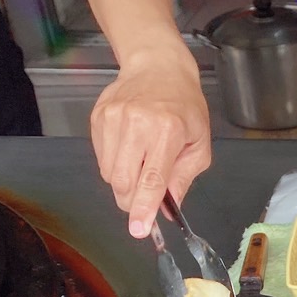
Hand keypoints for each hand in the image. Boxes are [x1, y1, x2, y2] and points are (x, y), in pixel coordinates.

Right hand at [90, 48, 212, 237]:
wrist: (158, 67)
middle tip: (142, 202)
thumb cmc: (184, 107)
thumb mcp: (198, 144)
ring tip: (140, 163)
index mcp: (168, 131)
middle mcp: (137, 123)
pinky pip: (101, 157)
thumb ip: (183, 179)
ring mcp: (114, 118)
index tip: (139, 229)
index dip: (144, 207)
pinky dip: (114, 164)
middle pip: (124, 181)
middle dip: (131, 201)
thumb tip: (168, 211)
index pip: (152, 178)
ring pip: (109, 173)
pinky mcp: (99, 117)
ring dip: (123, 183)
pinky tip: (129, 148)